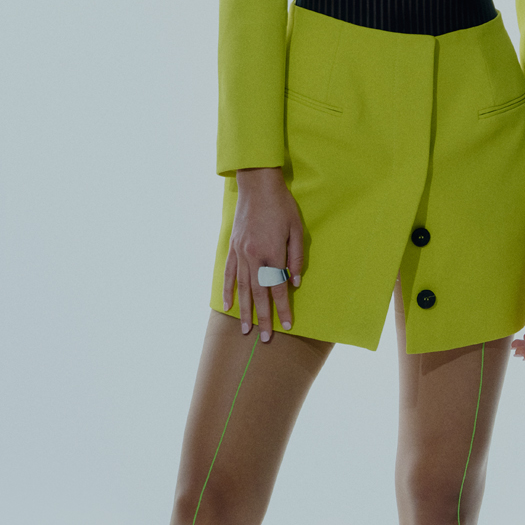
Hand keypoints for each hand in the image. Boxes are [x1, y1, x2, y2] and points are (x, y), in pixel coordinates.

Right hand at [223, 167, 304, 342]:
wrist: (258, 186)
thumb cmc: (282, 206)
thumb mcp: (297, 230)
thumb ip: (296, 257)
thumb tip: (294, 282)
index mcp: (272, 253)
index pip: (278, 288)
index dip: (283, 308)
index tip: (287, 325)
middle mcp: (254, 257)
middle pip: (259, 294)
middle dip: (263, 317)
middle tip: (265, 338)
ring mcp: (240, 253)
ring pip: (242, 288)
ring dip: (244, 310)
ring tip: (246, 329)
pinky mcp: (232, 248)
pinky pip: (228, 274)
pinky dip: (227, 290)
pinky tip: (227, 305)